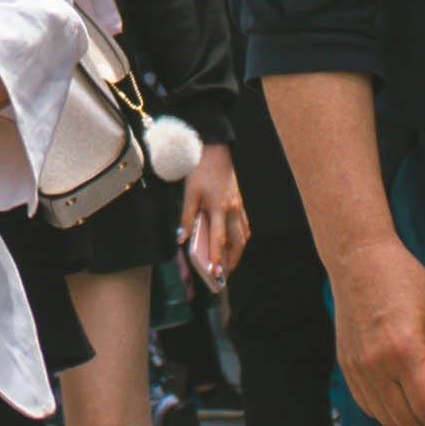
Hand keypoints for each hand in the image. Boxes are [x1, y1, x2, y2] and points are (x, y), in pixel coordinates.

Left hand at [176, 142, 245, 278]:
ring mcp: (239, 206)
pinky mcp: (240, 203)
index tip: (216, 272)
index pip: (219, 238)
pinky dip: (241, 238)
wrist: (217, 151)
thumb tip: (180, 238)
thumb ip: (186, 217)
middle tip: (224, 274)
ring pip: (244, 235)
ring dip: (238, 251)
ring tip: (229, 263)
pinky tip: (234, 243)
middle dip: (233, 260)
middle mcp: (232, 210)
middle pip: (238, 242)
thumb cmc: (201, 171)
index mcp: (218, 207)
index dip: (217, 256)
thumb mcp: (189, 193)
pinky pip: (244, 226)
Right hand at [328, 236, 424, 425]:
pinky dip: (391, 413)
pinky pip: (370, 407)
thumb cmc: (405, 280)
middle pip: (408, 421)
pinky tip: (408, 400)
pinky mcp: (347, 368)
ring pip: (387, 419)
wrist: (358, 260)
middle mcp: (375, 366)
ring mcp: (357, 369)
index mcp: (404, 351)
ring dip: (413, 424)